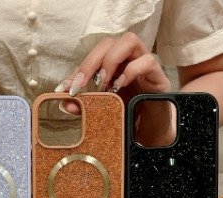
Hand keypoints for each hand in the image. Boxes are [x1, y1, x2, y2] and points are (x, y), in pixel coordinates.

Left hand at [57, 33, 173, 144]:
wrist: (153, 132)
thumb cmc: (129, 117)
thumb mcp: (103, 110)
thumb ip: (86, 105)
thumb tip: (65, 103)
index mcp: (114, 66)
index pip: (94, 56)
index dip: (78, 70)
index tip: (64, 88)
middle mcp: (128, 60)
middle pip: (109, 42)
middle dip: (91, 61)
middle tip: (82, 84)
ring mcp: (144, 64)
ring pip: (129, 40)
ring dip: (111, 60)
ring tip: (103, 83)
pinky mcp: (158, 75)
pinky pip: (147, 61)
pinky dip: (131, 71)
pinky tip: (120, 86)